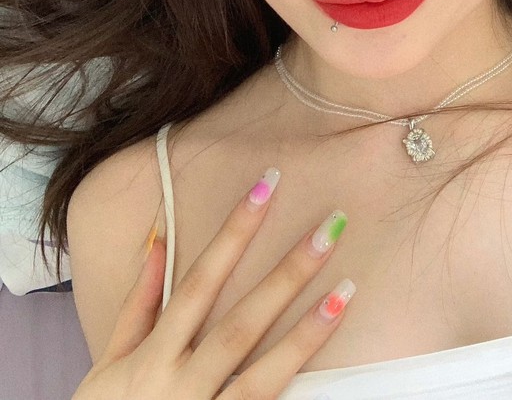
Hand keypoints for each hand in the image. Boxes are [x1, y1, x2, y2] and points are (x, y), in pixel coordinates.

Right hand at [72, 172, 353, 398]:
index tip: (267, 187)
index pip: (200, 281)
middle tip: (331, 226)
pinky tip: (329, 350)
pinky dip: (297, 380)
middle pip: (241, 322)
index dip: (234, 233)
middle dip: (287, 272)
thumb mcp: (109, 365)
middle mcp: (180, 384)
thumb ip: (137, 305)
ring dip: (307, 331)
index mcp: (153, 356)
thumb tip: (157, 240)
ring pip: (262, 371)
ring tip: (348, 288)